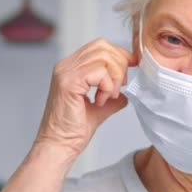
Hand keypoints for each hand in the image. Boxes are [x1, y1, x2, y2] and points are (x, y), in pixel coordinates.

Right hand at [35, 38, 137, 155]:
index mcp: (71, 67)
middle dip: (120, 64)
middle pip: (103, 46)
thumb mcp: (100, 108)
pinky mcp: (68, 82)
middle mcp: (66, 65)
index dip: (120, 54)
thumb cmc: (73, 130)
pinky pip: (99, 72)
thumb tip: (126, 93)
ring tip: (110, 96)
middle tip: (119, 87)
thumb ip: (112, 95)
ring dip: (114, 77)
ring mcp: (65, 72)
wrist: (59, 145)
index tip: (132, 67)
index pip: (100, 46)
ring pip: (103, 57)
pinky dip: (107, 86)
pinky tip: (101, 101)